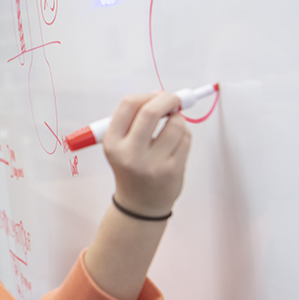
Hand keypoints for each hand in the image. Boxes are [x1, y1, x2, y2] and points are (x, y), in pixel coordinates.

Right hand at [102, 92, 190, 217]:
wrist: (140, 204)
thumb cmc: (131, 167)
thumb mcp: (120, 145)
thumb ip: (134, 120)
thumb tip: (159, 95)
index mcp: (113, 143)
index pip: (128, 105)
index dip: (146, 95)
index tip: (156, 96)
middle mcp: (130, 153)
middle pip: (150, 111)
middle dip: (167, 99)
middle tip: (174, 100)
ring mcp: (152, 163)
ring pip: (175, 124)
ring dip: (178, 118)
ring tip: (173, 125)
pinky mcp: (172, 170)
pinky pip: (185, 139)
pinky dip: (184, 134)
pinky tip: (176, 143)